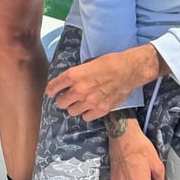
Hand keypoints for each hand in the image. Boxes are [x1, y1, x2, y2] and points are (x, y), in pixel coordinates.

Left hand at [46, 45, 163, 120]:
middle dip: (61, 100)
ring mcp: (90, 102)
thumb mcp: (88, 63)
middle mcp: (79, 90)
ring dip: (73, 107)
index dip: (51, 90)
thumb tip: (70, 80)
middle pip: (61, 103)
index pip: (53, 87)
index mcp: (74, 75)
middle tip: (66, 97)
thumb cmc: (109, 62)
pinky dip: (86, 113)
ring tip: (78, 103)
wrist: (128, 70)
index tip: (51, 92)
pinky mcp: (101, 110)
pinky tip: (89, 108)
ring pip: (72, 112)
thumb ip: (77, 73)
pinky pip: (86, 117)